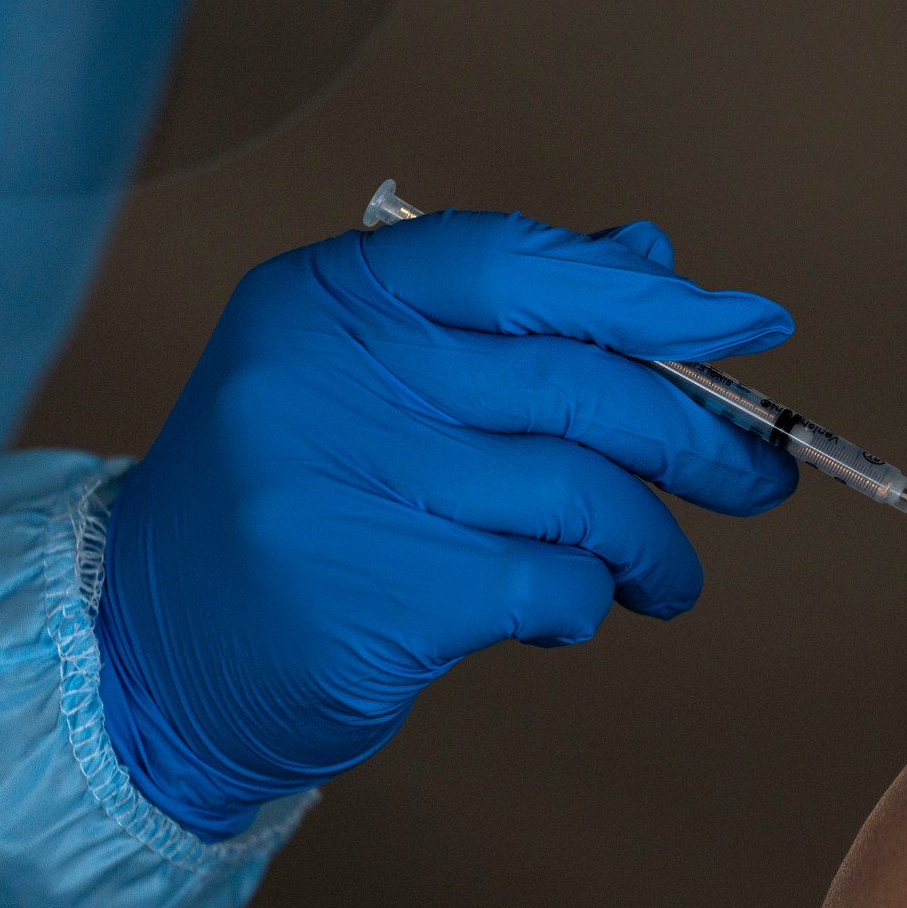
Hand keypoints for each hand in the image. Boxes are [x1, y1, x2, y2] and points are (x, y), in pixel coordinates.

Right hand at [95, 209, 799, 838]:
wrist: (151, 647)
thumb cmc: (299, 496)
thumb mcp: (375, 377)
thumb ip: (505, 319)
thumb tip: (652, 263)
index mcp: (328, 297)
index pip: (516, 260)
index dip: (648, 295)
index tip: (750, 323)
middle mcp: (326, 377)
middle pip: (574, 384)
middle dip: (692, 436)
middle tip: (755, 477)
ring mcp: (343, 487)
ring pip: (579, 496)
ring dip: (653, 544)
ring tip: (666, 576)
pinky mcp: (372, 598)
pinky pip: (549, 584)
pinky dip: (586, 603)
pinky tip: (568, 612)